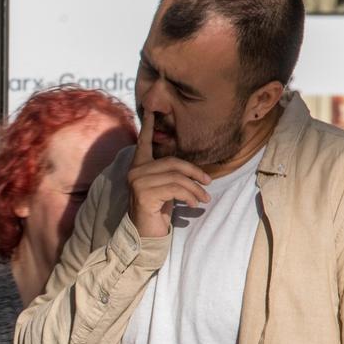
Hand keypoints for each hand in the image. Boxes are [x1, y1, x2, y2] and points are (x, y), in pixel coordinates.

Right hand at [127, 110, 213, 238]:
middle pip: (173, 162)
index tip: (150, 109)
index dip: (148, 126)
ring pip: (177, 177)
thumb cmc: (157, 210)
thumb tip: (193, 169)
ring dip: (195, 188)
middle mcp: (135, 171)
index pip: (144, 142)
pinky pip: (175, 189)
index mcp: (138, 166)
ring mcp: (137, 182)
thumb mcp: (166, 188)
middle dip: (195, 172)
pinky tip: (193, 205)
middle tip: (209, 183)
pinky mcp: (144, 193)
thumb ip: (171, 173)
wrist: (145, 234)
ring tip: (204, 198)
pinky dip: (189, 196)